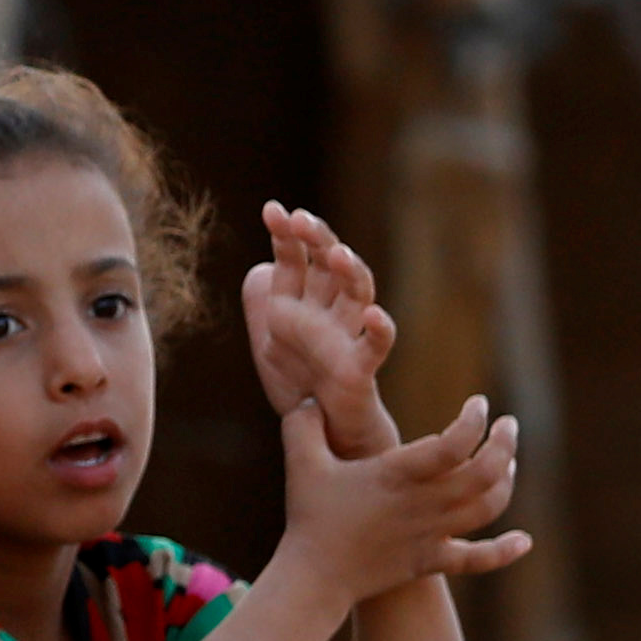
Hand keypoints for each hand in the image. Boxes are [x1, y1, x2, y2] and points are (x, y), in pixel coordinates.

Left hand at [241, 203, 401, 458]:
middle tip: (301, 220)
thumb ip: (262, 301)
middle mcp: (328, 310)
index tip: (272, 209)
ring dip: (351, 271)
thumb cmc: (301, 381)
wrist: (320, 431)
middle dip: (318, 239)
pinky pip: (377, 346)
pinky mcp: (361, 367)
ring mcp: (347, 335)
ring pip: (358, 293)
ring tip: (338, 253)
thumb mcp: (269, 337)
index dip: (286, 233)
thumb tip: (260, 268)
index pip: (296, 258)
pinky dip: (380, 329)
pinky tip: (374, 314)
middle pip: (330, 264)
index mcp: (303, 301)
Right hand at [277, 390, 529, 601]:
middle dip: (505, 444)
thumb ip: (304, 422)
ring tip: (507, 461)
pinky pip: (477, 559)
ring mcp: (431, 535)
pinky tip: (525, 541)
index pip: (453, 444)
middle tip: (508, 424)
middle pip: (484, 474)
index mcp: (397, 475)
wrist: (315, 577)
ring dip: (506, 481)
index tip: (480, 403)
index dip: (474, 421)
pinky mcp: (431, 561)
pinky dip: (504, 551)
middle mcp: (423, 504)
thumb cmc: (310, 516)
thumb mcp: (302, 462)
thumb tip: (310, 395)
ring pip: (487, 508)